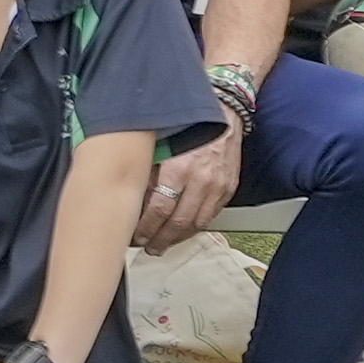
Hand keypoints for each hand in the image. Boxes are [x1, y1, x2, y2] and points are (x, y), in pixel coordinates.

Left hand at [138, 123, 244, 250]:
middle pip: (179, 222)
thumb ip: (149, 173)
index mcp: (179, 169)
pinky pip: (211, 216)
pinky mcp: (228, 188)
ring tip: (163, 245)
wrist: (222, 115)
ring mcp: (218, 186)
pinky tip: (184, 231)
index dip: (147, 228)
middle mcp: (201, 180)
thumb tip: (134, 199)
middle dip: (161, 239)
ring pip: (197, 223)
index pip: (160, 209)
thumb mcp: (159, 146)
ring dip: (178, 238)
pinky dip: (196, 227)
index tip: (136, 236)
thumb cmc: (187, 127)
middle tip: (148, 247)